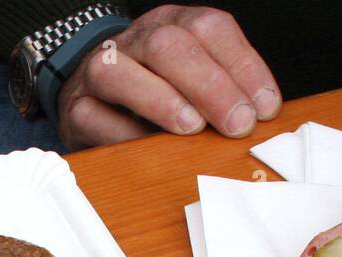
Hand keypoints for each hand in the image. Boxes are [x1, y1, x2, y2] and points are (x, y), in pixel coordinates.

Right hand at [56, 5, 279, 149]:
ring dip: (160, 101)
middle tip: (236, 123)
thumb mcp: (194, 78)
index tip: (265, 107)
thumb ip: (225, 90)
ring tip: (191, 128)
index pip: (210, 29)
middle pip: (168, 46)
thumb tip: (260, 120)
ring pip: (119, 73)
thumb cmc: (156, 90)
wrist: (91, 92)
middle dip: (208, 85)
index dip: (242, 65)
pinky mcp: (76, 108)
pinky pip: (93, 117)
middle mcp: (135, 40)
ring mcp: (99, 71)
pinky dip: (121, 134)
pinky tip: (147, 147)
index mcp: (172, 24)